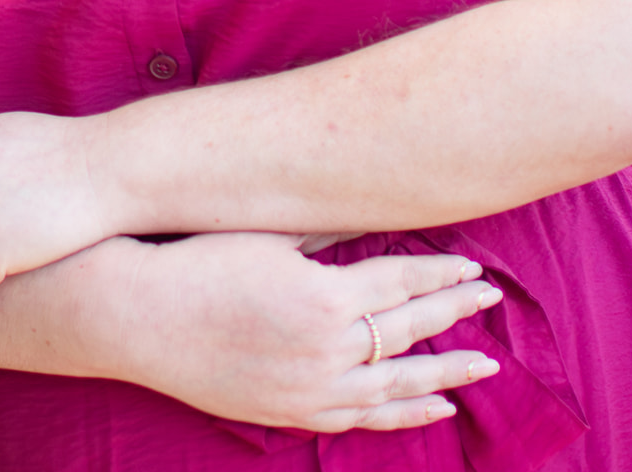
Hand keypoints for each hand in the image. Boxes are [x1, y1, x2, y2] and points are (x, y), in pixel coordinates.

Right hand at [116, 233, 501, 431]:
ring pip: (398, 384)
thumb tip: (369, 214)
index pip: (401, 283)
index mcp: (325, 296)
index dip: (439, 274)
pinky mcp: (293, 413)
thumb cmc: (200, 261)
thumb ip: (325, 231)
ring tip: (485, 365)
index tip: (472, 266)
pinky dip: (404, 413)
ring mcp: (313, 388)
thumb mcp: (269, 233)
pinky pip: (365, 418)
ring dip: (445, 372)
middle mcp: (329, 349)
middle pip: (409, 330)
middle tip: (491, 298)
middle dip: (453, 312)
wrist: (140, 316)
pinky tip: (434, 407)